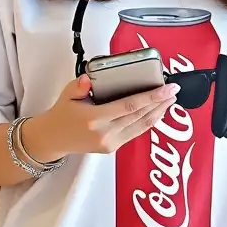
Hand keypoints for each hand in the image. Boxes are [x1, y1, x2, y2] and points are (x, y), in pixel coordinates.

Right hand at [23, 74, 179, 160]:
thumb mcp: (67, 94)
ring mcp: (110, 143)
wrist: (53, 139)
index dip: (151, 97)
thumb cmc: (62, 114)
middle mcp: (105, 133)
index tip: (167, 89)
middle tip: (174, 90)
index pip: (129, 106)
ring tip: (170, 100)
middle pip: (140, 116)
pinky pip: (135, 133)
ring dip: (158, 113)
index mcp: (94, 119)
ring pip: (141, 127)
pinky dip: (148, 121)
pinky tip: (156, 111)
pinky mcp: (112, 148)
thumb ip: (80, 85)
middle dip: (160, 103)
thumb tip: (91, 78)